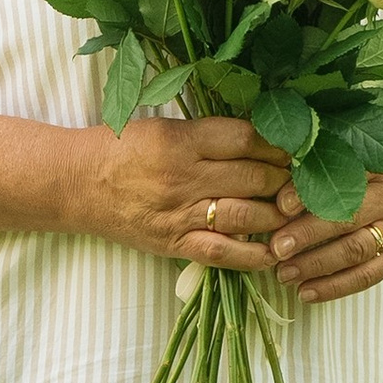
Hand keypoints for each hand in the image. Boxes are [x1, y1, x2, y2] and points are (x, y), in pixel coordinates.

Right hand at [74, 114, 284, 269]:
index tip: (295, 147)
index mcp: (182, 140)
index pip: (246, 139)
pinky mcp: (175, 243)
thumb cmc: (122, 149)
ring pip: (247, 214)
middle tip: (304, 179)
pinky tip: (275, 252)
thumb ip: (209, 133)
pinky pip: (224, 252)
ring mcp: (181, 213)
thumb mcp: (165, 127)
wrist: (77, 183)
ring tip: (295, 210)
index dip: (278, 145)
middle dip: (286, 179)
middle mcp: (184, 176)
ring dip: (279, 214)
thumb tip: (262, 136)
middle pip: (254, 177)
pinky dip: (254, 255)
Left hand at [267, 112, 382, 300]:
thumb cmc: (369, 173)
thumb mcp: (352, 158)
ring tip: (283, 274)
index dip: (309, 192)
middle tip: (277, 248)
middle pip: (348, 218)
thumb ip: (317, 167)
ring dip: (317, 265)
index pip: (342, 178)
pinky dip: (334, 288)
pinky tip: (305, 293)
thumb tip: (276, 194)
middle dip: (309, 234)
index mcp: (376, 168)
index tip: (280, 205)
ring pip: (355, 251)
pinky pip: (366, 277)